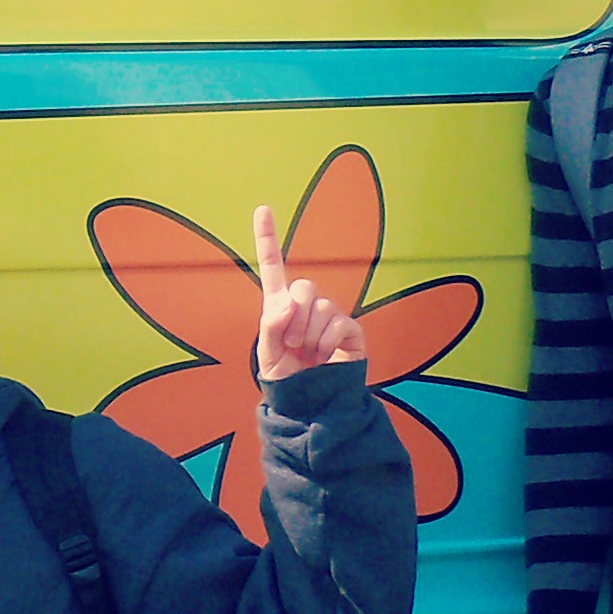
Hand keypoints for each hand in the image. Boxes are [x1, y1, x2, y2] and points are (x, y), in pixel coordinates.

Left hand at [252, 204, 367, 379]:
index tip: (263, 209)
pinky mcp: (349, 330)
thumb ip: (271, 326)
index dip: (267, 239)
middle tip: (294, 344)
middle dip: (295, 317)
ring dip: (310, 336)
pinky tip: (326, 357)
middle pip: (304, 286)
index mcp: (279, 307)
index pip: (273, 267)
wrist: (311, 405)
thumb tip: (286, 303)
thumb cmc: (287, 379)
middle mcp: (306, 306)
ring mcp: (330, 317)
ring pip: (321, 307)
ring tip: (309, 356)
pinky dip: (327, 342)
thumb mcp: (268, 355)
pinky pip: (339, 323)